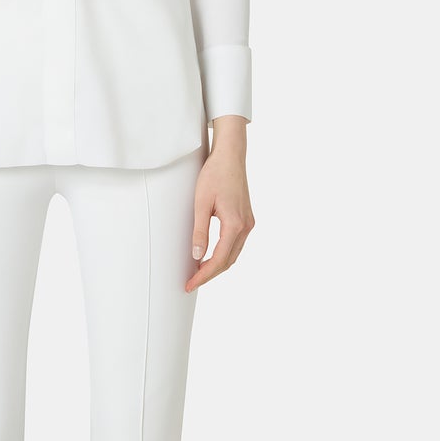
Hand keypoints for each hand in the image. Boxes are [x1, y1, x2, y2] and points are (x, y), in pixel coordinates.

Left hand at [186, 118, 253, 291]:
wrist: (231, 156)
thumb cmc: (214, 174)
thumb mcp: (201, 203)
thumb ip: (200, 231)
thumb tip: (197, 255)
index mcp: (235, 224)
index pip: (219, 259)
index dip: (204, 275)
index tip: (190, 284)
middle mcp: (246, 226)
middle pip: (229, 261)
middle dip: (210, 274)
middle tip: (191, 282)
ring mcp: (248, 223)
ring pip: (233, 254)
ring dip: (217, 265)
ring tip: (198, 272)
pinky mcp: (246, 218)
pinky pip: (236, 243)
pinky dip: (224, 254)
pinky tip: (211, 256)